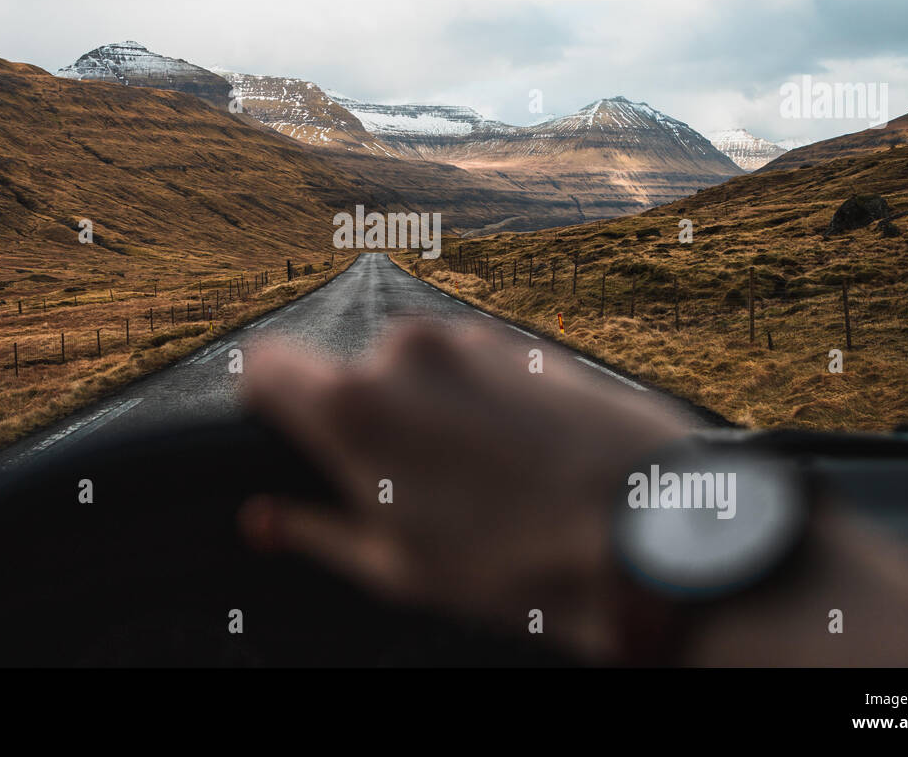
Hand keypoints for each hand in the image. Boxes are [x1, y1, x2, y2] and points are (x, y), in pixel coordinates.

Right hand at [239, 321, 693, 659]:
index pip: (265, 364)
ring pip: (414, 368)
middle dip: (364, 418)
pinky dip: (473, 400)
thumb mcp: (395, 568)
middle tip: (405, 485)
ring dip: (423, 409)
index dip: (268, 399)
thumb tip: (262, 520)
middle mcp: (402, 351)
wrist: (644, 528)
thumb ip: (313, 531)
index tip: (287, 431)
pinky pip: (470, 364)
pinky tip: (513, 456)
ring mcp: (467, 338)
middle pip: (349, 371)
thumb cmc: (514, 560)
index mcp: (351, 405)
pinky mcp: (521, 339)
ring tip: (474, 478)